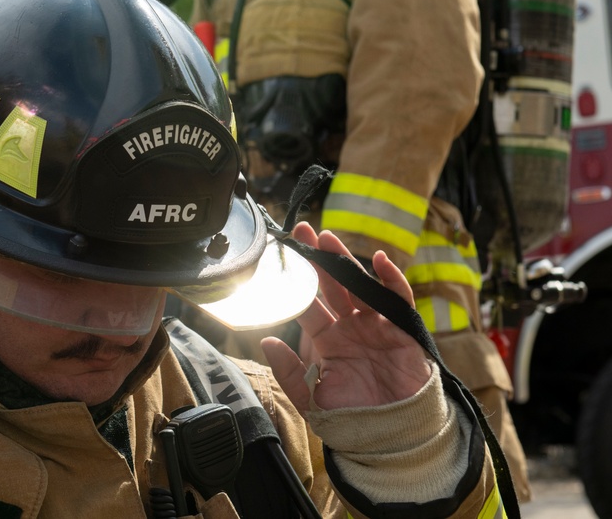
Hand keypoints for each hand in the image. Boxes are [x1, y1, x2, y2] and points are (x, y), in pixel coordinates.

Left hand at [262, 222, 430, 412]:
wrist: (392, 438)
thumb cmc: (353, 421)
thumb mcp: (312, 398)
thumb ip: (289, 372)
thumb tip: (266, 341)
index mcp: (328, 342)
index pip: (308, 305)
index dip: (295, 283)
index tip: (279, 260)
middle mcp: (350, 328)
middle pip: (331, 286)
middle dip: (317, 260)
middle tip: (301, 233)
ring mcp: (376, 326)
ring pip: (359, 285)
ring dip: (345, 261)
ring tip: (328, 239)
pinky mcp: (402, 329)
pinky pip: (398, 298)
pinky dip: (391, 278)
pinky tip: (378, 260)